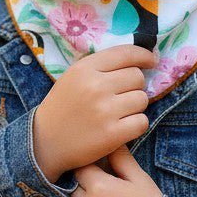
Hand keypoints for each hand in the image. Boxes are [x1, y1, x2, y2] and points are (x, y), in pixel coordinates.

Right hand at [33, 44, 155, 182]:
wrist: (44, 142)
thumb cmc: (63, 106)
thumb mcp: (74, 76)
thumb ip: (101, 66)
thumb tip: (139, 58)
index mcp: (85, 68)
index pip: (126, 53)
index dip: (144, 55)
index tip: (151, 61)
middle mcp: (95, 86)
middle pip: (137, 77)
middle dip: (134, 86)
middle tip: (120, 96)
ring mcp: (105, 111)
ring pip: (143, 99)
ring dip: (135, 106)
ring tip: (118, 113)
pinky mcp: (113, 134)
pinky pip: (142, 122)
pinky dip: (136, 125)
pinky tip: (122, 127)